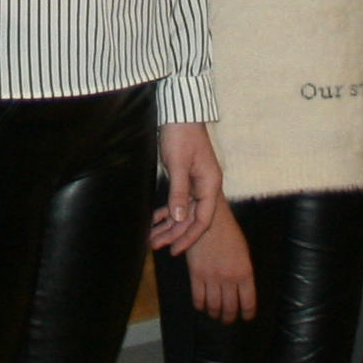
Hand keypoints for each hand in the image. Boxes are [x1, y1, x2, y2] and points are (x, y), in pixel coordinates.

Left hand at [151, 122, 222, 253]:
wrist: (179, 112)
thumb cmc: (181, 135)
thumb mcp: (178, 164)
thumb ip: (179, 192)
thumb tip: (179, 219)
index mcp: (210, 184)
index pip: (203, 219)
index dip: (189, 236)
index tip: (174, 250)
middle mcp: (206, 186)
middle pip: (192, 218)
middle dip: (175, 234)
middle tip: (156, 246)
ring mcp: (196, 182)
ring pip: (184, 211)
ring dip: (169, 224)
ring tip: (152, 238)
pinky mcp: (186, 177)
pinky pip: (178, 200)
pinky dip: (167, 211)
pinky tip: (155, 220)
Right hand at [182, 206, 256, 323]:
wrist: (209, 218)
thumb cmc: (229, 232)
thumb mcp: (243, 252)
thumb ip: (243, 272)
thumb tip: (241, 290)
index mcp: (245, 272)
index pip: (248, 302)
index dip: (247, 313)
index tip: (245, 317)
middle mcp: (229, 278)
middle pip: (230, 307)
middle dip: (229, 317)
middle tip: (228, 319)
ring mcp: (211, 277)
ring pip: (214, 306)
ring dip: (215, 313)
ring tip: (215, 314)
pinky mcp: (196, 274)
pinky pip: (198, 298)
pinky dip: (200, 306)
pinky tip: (202, 306)